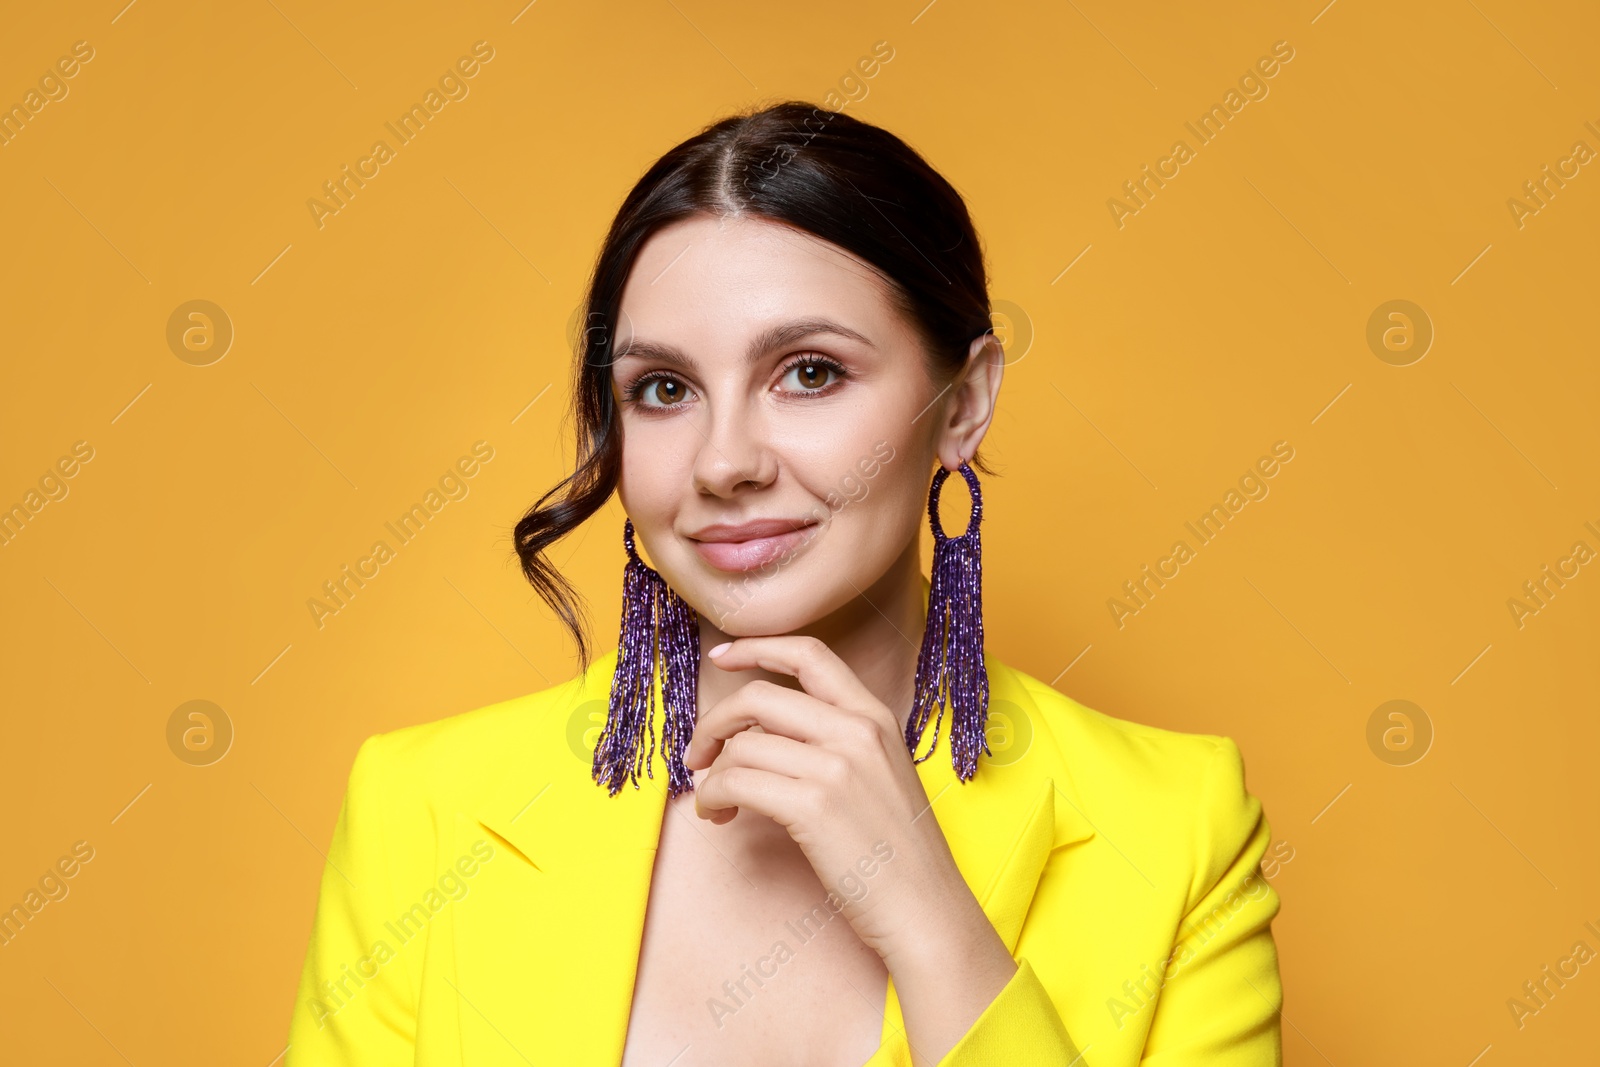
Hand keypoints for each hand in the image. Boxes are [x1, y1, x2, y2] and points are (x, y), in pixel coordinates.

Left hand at [682, 634, 991, 970]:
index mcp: (875, 716)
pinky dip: (712, 798)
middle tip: (699, 755)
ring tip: (714, 803)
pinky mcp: (813, 806)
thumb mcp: (881, 774)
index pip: (810, 654)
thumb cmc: (898, 854)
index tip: (723, 656)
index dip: (758, 647)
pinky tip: (718, 817)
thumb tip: (759, 735)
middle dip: (714, 722)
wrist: (926, 909)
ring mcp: (836, 766)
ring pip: (741, 745)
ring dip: (711, 774)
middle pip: (758, 697)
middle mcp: (857, 730)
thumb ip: (836, 743)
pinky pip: (735, 782)